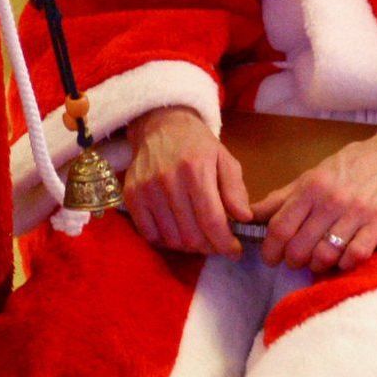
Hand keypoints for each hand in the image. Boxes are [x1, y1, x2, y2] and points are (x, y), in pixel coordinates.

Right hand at [124, 106, 250, 255]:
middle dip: (210, 247)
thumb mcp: (225, 159)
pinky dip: (167, 241)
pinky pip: (150, 235)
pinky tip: (178, 232)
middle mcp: (168, 180)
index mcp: (196, 170)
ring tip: (200, 238)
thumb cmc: (197, 144)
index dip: (225, 243)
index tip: (235, 251)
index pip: (211, 220)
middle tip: (218, 244)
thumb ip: (235, 189)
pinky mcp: (131, 196)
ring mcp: (146, 189)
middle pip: (191, 235)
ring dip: (190, 246)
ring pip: (172, 239)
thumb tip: (244, 218)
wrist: (160, 124)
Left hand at [251, 107, 376, 271]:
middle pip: (299, 246)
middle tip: (296, 262)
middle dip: (292, 261)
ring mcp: (357, 212)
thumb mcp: (316, 173)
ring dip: (318, 266)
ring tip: (319, 263)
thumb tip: (253, 212)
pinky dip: (345, 264)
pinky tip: (344, 260)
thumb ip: (286, 195)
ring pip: (325, 254)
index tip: (271, 258)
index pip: (279, 226)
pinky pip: (356, 255)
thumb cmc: (356, 164)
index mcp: (311, 186)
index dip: (270, 248)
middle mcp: (331, 199)